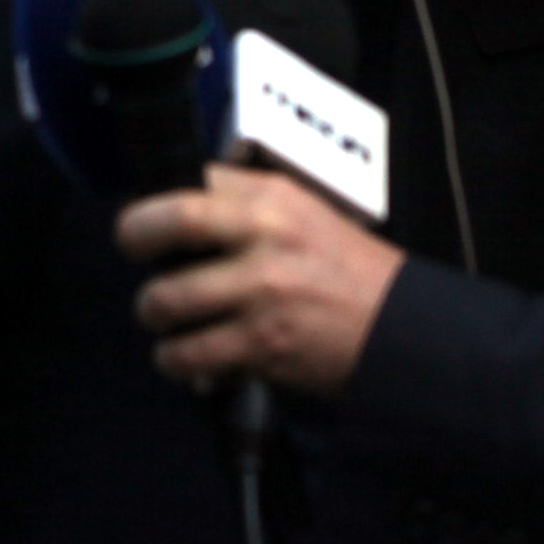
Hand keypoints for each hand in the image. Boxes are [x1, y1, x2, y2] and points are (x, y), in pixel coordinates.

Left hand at [120, 163, 404, 398]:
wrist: (410, 333)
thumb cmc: (351, 275)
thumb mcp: (306, 216)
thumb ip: (244, 205)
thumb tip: (173, 208)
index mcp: (273, 199)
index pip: (189, 182)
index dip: (156, 205)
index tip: (147, 225)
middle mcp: (266, 237)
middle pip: (167, 222)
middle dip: (133, 240)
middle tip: (138, 258)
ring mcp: (263, 291)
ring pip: (166, 298)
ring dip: (155, 314)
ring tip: (165, 318)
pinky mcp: (265, 344)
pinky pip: (189, 353)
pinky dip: (176, 361)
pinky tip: (185, 359)